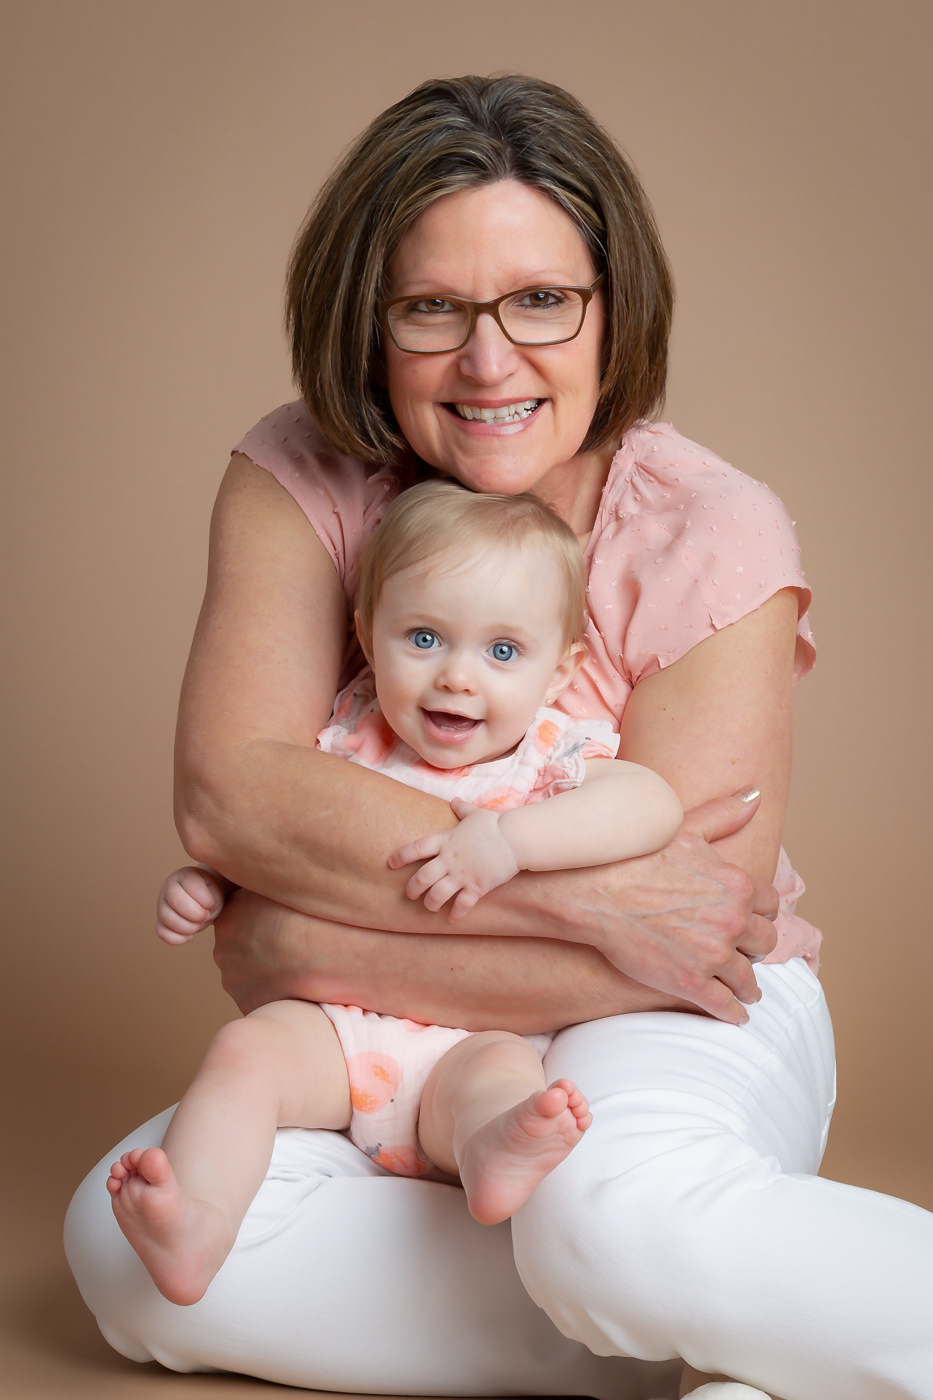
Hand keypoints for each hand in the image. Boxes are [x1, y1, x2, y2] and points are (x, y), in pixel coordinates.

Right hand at [156, 866, 226, 944]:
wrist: (205, 902)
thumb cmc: (212, 895)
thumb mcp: (217, 892)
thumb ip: (212, 899)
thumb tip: (202, 915)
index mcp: (185, 875)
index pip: (191, 885)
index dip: (205, 899)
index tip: (212, 904)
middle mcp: (169, 887)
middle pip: (176, 900)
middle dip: (196, 914)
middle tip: (206, 916)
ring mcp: (162, 904)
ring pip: (168, 918)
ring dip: (188, 927)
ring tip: (199, 925)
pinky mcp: (160, 921)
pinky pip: (162, 932)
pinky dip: (178, 938)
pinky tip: (190, 936)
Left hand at [388, 798, 519, 919]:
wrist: (515, 838)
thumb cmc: (496, 824)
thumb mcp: (476, 813)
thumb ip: (462, 809)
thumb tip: (454, 800)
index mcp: (446, 840)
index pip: (417, 848)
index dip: (401, 856)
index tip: (391, 864)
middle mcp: (450, 860)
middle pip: (422, 877)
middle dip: (412, 888)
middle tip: (409, 894)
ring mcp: (462, 875)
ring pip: (437, 894)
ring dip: (430, 903)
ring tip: (429, 907)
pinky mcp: (477, 886)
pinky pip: (462, 904)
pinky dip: (456, 914)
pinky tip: (452, 919)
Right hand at [578, 790, 777, 1024]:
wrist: (595, 892)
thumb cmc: (635, 855)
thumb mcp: (684, 827)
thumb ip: (724, 814)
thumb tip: (755, 794)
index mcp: (737, 884)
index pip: (770, 904)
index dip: (762, 912)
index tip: (754, 919)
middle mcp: (733, 921)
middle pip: (764, 942)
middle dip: (755, 946)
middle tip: (747, 951)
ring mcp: (713, 955)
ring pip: (747, 977)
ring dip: (747, 984)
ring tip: (744, 989)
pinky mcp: (690, 983)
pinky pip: (724, 1006)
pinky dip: (732, 1012)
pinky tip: (733, 1013)